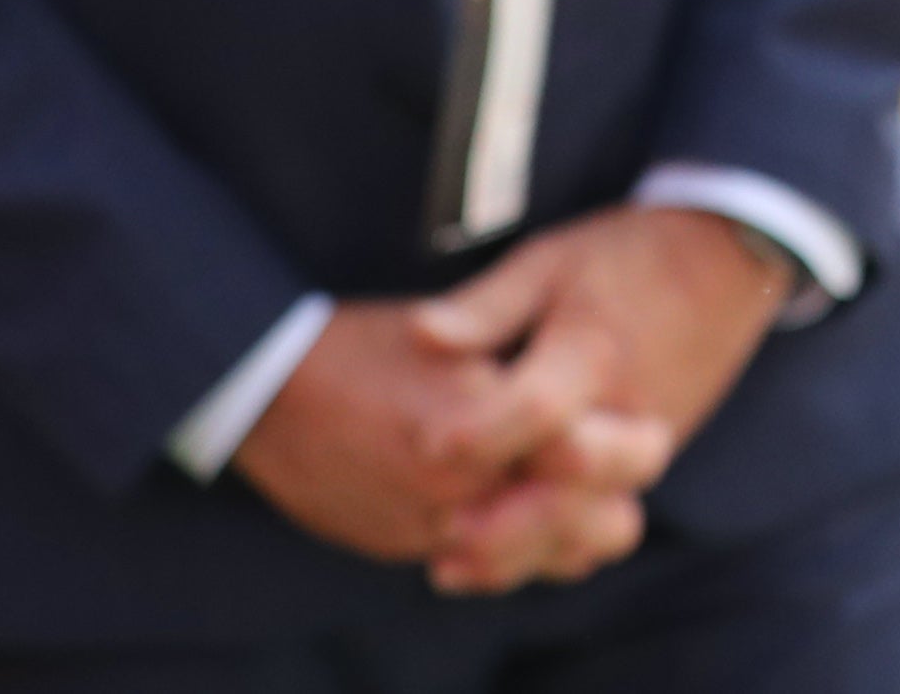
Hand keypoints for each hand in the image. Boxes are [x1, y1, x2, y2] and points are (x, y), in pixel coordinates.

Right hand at [231, 295, 663, 574]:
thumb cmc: (369, 344)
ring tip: (585, 481)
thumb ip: (522, 371)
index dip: (623, 438)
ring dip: (572, 525)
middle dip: (611, 491)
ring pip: (543, 556)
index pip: (587, 455)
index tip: (637, 414)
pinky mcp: (401, 549)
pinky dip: (518, 544)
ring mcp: (427, 533)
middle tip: (629, 449)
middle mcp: (454, 497)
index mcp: (475, 432)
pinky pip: (486, 566)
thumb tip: (593, 390)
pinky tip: (527, 501)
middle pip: (583, 523)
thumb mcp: (455, 333)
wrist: (263, 392)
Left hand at [405, 205, 791, 593]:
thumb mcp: (549, 261)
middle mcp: (627, 411)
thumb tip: (418, 335)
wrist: (729, 260)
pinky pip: (603, 522)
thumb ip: (486, 306)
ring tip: (450, 557)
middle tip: (441, 524)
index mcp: (593, 353)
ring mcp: (645, 443)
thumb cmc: (627, 257)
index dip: (482, 431)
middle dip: (506, 517)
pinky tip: (491, 552)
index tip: (427, 445)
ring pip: (593, 524)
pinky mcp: (646, 462)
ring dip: (525, 547)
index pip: (540, 407)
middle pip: (575, 487)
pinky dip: (552, 546)